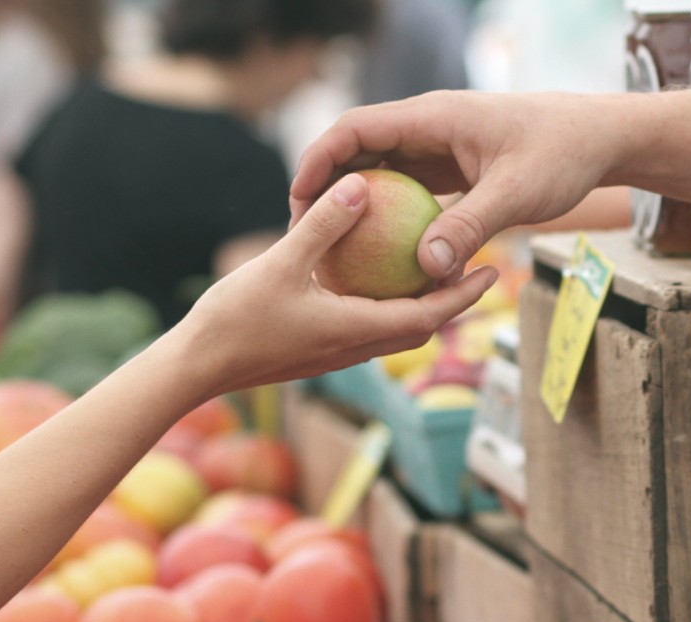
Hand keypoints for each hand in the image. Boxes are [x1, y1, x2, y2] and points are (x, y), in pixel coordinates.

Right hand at [173, 172, 497, 399]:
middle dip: (453, 301)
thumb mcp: (280, 263)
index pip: (429, 316)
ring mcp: (336, 353)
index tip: (493, 271)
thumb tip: (361, 185)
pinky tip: (375, 278)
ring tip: (436, 269)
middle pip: (421, 326)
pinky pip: (366, 326)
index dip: (464, 295)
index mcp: (357, 331)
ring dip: (421, 305)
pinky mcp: (318, 351)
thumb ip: (323, 226)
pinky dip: (385, 305)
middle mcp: (355, 348)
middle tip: (479, 267)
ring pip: (394, 330)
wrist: (197, 367)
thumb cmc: (235, 319)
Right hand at [290, 91, 620, 280]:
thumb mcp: (516, 194)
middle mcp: (428, 128)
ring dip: (357, 207)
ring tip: (333, 250)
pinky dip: (391, 219)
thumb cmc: (562, 154)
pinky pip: (409, 192)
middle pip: (359, 151)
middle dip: (327, 188)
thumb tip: (426, 269)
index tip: (299, 201)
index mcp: (433, 117)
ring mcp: (439, 149)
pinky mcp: (452, 170)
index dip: (319, 161)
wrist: (598, 139)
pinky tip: (382, 258)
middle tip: (304, 235)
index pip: (356, 129)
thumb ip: (470, 227)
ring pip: (382, 174)